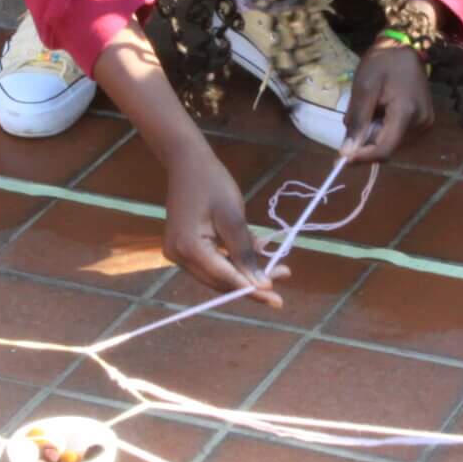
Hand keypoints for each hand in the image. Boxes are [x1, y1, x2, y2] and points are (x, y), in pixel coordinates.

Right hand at [162, 146, 281, 303]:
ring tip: (277, 266)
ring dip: (246, 271)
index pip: (225, 278)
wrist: (187, 162)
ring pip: (218, 273)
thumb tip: (260, 285)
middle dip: (252, 281)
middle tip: (283, 275)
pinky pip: (213, 261)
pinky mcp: (184, 248)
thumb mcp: (233, 218)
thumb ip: (245, 253)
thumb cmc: (212, 183)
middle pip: (220, 281)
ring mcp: (179, 253)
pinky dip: (234, 260)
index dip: (252, 289)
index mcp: (189, 248)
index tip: (277, 300)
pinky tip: (258, 252)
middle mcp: (179, 256)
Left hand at [345, 43, 431, 159]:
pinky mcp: (424, 121)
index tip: (341, 157)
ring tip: (368, 111)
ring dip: (374, 137)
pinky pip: (399, 136)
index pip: (384, 150)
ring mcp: (425, 123)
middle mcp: (421, 123)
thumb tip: (346, 152)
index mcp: (407, 112)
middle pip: (387, 149)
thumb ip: (357, 121)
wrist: (405, 47)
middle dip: (365, 144)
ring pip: (392, 144)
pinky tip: (380, 112)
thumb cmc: (382, 63)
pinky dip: (384, 131)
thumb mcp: (364, 88)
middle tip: (352, 123)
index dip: (362, 158)